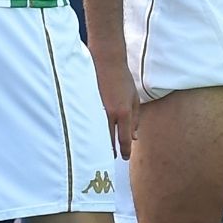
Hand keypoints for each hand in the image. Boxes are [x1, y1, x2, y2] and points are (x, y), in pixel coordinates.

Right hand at [90, 43, 138, 160]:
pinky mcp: (87, 106)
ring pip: (97, 134)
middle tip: (110, 161)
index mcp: (124, 113)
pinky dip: (92, 132)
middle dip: (110, 152)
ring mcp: (97, 110)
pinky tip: (91, 137)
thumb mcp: (135, 98)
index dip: (124, 151)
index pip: (124, 139)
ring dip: (99, 144)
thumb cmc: (122, 80)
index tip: (124, 158)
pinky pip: (90, 124)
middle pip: (109, 141)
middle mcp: (110, 114)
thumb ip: (135, 119)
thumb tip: (135, 137)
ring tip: (99, 153)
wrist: (106, 62)